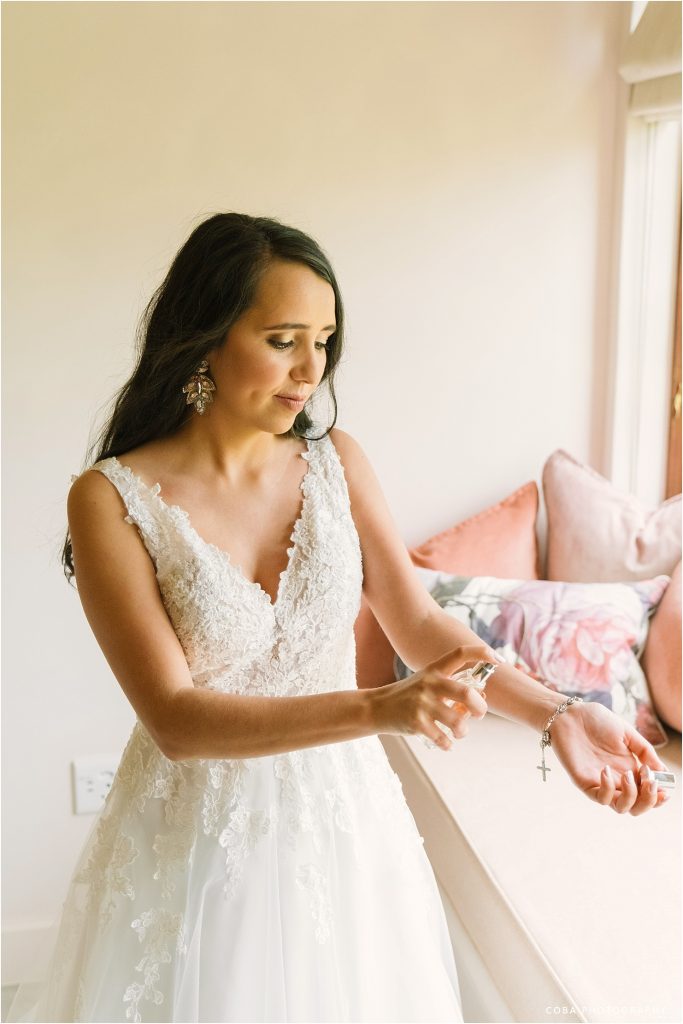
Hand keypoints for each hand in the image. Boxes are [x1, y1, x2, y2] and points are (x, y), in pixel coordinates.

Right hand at [376, 645, 494, 749]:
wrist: (377, 708)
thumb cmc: (409, 696)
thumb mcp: (427, 682)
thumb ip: (451, 687)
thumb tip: (481, 696)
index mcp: (434, 670)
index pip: (460, 653)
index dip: (481, 653)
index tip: (498, 658)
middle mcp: (429, 683)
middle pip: (467, 693)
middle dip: (480, 708)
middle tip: (478, 714)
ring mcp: (422, 703)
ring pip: (458, 722)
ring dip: (463, 731)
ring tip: (458, 732)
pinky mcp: (416, 722)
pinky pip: (443, 739)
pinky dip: (448, 744)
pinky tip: (445, 742)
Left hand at [545, 699, 671, 814]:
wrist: (570, 714)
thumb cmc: (597, 721)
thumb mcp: (627, 734)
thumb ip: (645, 752)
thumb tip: (663, 772)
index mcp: (630, 769)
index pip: (648, 793)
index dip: (659, 796)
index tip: (666, 788)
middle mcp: (618, 780)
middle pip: (637, 807)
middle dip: (649, 801)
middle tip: (651, 784)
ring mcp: (602, 783)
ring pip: (622, 808)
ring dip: (631, 797)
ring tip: (628, 774)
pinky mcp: (585, 783)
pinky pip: (600, 798)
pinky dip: (608, 789)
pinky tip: (606, 770)